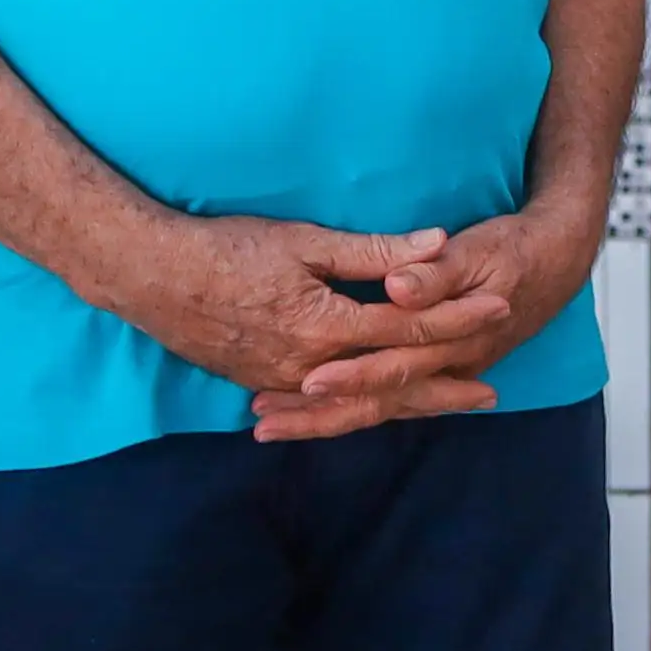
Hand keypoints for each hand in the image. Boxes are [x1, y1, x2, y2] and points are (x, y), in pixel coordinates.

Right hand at [117, 217, 512, 403]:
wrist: (153, 278)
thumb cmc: (227, 249)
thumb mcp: (304, 240)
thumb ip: (372, 252)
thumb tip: (435, 244)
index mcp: (327, 327)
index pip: (409, 328)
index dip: (458, 318)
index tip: (498, 308)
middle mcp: (311, 367)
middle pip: (393, 382)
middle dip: (444, 385)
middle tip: (489, 393)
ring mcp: (285, 383)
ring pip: (360, 402)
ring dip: (406, 404)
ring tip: (445, 407)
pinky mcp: (264, 384)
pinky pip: (326, 406)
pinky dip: (359, 409)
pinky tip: (376, 409)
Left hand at [249, 199, 602, 442]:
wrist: (559, 261)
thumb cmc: (516, 249)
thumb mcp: (479, 249)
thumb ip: (437, 272)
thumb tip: (400, 287)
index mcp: (454, 339)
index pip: (392, 365)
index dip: (349, 375)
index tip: (304, 381)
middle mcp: (447, 368)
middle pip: (375, 402)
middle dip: (318, 414)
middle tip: (264, 420)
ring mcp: (443, 374)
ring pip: (376, 408)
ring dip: (323, 418)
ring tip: (269, 424)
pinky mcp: (438, 370)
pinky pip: (388, 401)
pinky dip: (348, 409)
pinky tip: (313, 412)